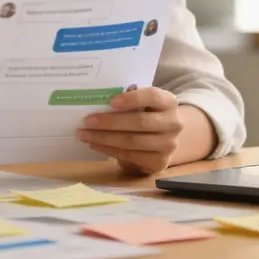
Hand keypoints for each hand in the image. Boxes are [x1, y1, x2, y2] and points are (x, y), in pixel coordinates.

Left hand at [76, 87, 211, 174]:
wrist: (164, 138)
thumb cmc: (148, 114)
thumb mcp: (145, 103)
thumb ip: (130, 98)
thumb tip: (100, 99)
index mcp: (169, 102)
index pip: (152, 96)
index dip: (132, 99)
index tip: (111, 101)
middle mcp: (173, 124)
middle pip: (139, 122)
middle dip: (110, 122)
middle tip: (87, 121)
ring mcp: (167, 145)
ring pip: (132, 142)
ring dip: (104, 138)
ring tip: (85, 134)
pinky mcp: (158, 162)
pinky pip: (129, 156)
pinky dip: (109, 150)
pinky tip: (94, 145)